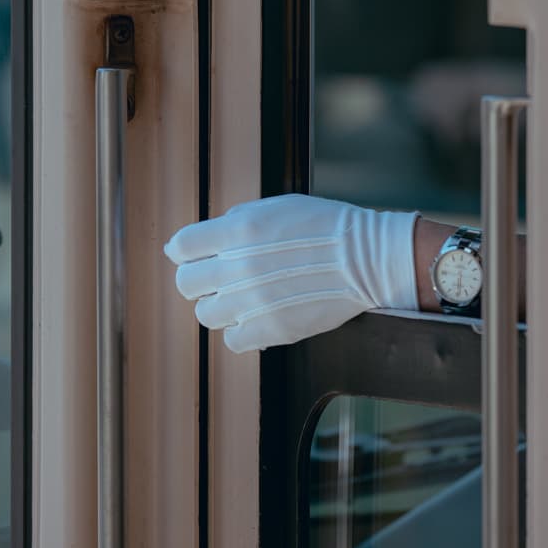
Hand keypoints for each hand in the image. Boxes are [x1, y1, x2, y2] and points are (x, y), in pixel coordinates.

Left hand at [163, 194, 418, 352]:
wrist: (366, 257)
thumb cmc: (324, 226)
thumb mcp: (274, 208)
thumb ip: (234, 223)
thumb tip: (199, 242)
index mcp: (237, 230)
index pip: (181, 246)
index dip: (186, 252)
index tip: (195, 255)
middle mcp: (238, 266)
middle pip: (186, 284)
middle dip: (198, 280)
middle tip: (218, 279)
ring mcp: (252, 301)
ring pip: (206, 314)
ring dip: (220, 306)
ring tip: (243, 299)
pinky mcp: (270, 329)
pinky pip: (233, 340)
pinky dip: (242, 332)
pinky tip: (259, 318)